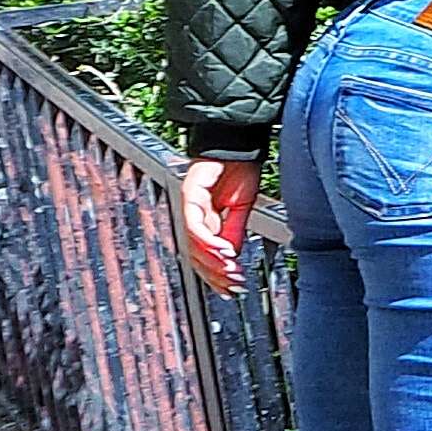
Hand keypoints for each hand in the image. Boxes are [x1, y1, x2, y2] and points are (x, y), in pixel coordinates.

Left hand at [179, 157, 259, 291]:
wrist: (238, 143)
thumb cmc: (240, 169)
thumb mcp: (242, 208)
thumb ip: (233, 231)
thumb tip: (231, 256)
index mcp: (205, 219)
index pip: (203, 254)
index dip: (216, 274)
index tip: (231, 288)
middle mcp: (193, 215)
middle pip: (196, 255)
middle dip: (215, 273)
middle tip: (233, 285)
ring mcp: (189, 206)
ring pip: (194, 244)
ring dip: (214, 261)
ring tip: (232, 270)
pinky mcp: (191, 196)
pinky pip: (197, 226)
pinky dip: (211, 241)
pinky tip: (226, 250)